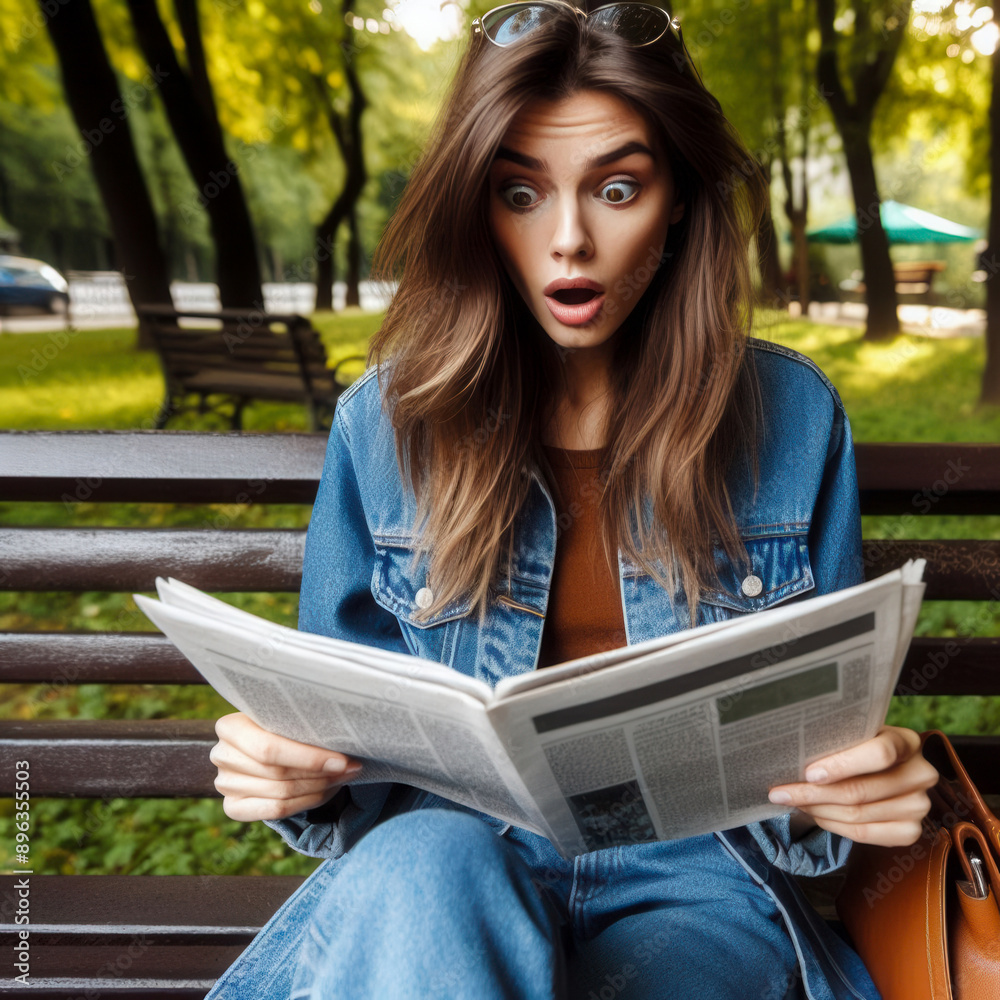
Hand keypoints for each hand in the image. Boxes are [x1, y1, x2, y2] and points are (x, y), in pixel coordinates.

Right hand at [211, 712, 361, 821]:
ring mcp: (224, 783)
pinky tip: (326, 791)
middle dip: (321, 774)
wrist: (261, 742)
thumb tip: (342, 736)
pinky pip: (275, 811)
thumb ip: (302, 723)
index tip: (342, 760)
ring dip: (319, 788)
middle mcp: (221, 755)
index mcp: (229, 727)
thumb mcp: (285, 716)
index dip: (309, 758)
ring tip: (343, 777)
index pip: (269, 749)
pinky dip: (306, 803)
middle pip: (278, 774)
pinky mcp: (233, 806)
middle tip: (351, 769)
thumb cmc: (280, 724)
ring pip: (281, 794)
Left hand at [767, 725, 937, 846]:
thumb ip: (838, 739)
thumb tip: (792, 752)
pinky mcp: (911, 831)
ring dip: (818, 810)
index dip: (842, 765)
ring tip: (793, 801)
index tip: (808, 772)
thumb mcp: (855, 733)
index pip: (880, 754)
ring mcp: (919, 806)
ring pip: (858, 815)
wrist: (887, 768)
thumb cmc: (860, 746)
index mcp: (907, 741)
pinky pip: (864, 834)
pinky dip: (833, 825)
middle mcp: (921, 774)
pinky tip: (814, 814)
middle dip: (814, 793)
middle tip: (781, 792)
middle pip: (861, 791)